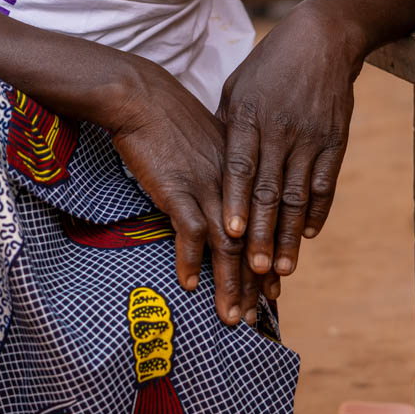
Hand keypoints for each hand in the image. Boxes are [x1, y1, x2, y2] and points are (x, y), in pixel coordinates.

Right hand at [106, 57, 266, 325]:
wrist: (141, 96)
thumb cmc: (170, 120)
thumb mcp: (210, 145)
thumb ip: (223, 174)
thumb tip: (224, 203)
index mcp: (244, 174)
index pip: (263, 226)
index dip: (268, 260)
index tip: (273, 290)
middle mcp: (233, 184)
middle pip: (250, 242)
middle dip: (254, 285)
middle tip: (258, 317)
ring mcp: (207, 187)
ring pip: (227, 245)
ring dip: (230, 285)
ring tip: (231, 317)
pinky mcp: (177, 189)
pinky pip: (190, 232)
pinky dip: (191, 261)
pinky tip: (189, 285)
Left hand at [217, 5, 359, 279]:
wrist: (324, 38)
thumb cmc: (269, 65)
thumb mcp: (239, 89)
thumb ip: (227, 130)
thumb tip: (210, 168)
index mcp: (250, 115)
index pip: (240, 166)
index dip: (235, 201)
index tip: (228, 234)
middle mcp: (281, 129)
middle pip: (270, 189)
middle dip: (262, 233)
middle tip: (255, 270)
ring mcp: (310, 136)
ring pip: (298, 194)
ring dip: (290, 234)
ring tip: (283, 268)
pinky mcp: (335, 140)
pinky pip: (325, 183)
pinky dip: (318, 211)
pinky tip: (308, 235)